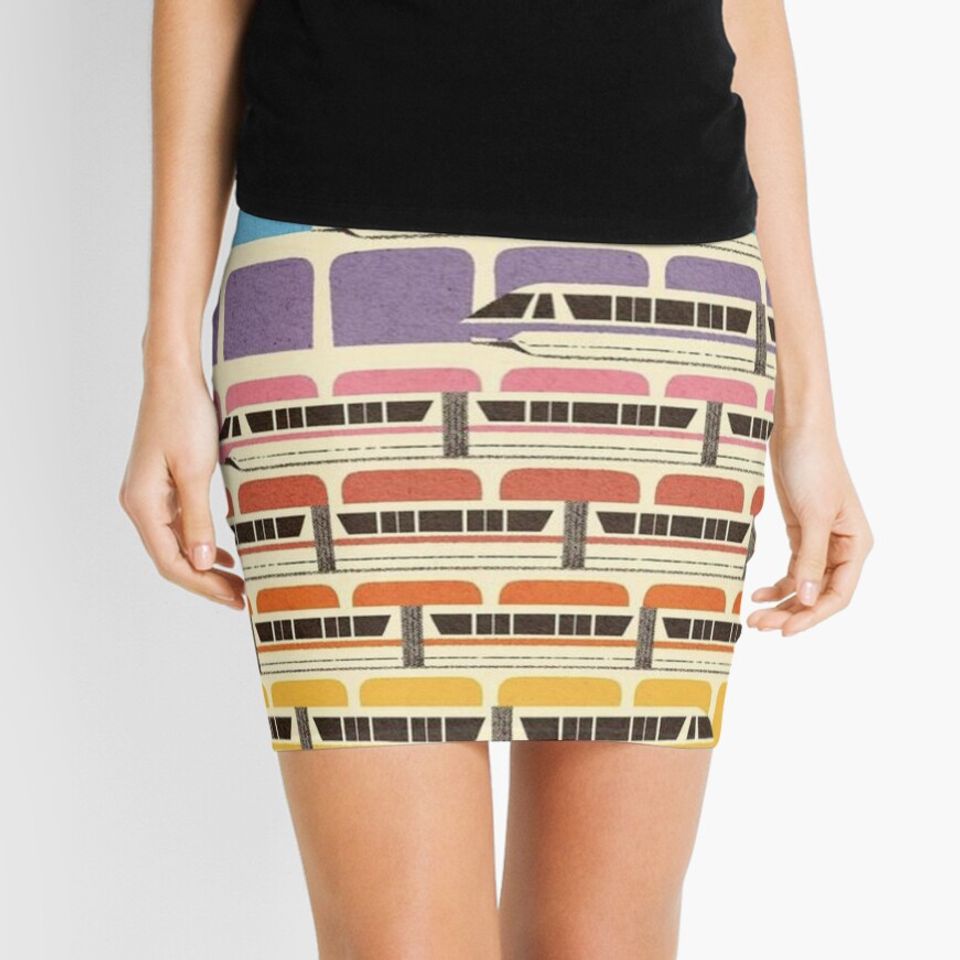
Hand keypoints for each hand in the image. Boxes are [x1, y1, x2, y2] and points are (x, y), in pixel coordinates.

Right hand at [119, 360, 245, 609]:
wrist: (174, 377)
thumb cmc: (184, 416)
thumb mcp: (196, 470)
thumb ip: (196, 518)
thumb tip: (203, 562)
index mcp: (142, 504)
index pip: (171, 562)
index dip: (203, 585)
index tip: (235, 599)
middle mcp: (140, 504)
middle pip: (172, 558)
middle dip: (207, 581)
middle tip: (242, 598)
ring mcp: (151, 495)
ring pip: (177, 543)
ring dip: (206, 565)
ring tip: (237, 583)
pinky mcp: (164, 484)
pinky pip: (180, 525)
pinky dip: (202, 542)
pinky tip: (224, 555)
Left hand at [746, 420, 872, 635]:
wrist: (796, 431)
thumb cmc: (813, 465)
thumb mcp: (812, 514)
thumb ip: (810, 558)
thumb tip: (808, 598)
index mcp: (856, 545)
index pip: (838, 595)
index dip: (813, 616)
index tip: (785, 630)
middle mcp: (842, 547)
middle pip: (818, 594)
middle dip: (791, 612)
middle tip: (758, 624)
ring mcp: (820, 541)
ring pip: (803, 585)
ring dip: (781, 602)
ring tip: (754, 616)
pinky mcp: (800, 532)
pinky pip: (792, 568)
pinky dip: (777, 583)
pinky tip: (758, 593)